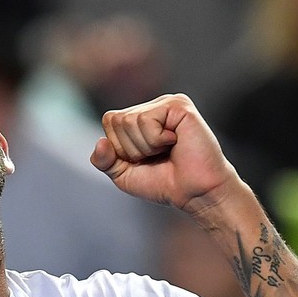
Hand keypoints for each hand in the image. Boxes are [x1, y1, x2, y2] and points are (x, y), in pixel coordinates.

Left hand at [90, 93, 243, 219]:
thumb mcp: (125, 175)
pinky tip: (176, 142)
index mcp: (142, 117)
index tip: (145, 160)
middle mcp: (154, 106)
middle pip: (117, 119)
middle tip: (158, 156)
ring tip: (168, 150)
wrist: (197, 193)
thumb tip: (100, 142)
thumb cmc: (167, 183)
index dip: (120, 148)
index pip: (110, 120)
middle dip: (132, 148)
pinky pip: (146, 120)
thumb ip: (104, 160)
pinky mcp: (179, 105)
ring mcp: (167, 103)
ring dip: (146, 146)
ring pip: (130, 120)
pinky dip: (156, 140)